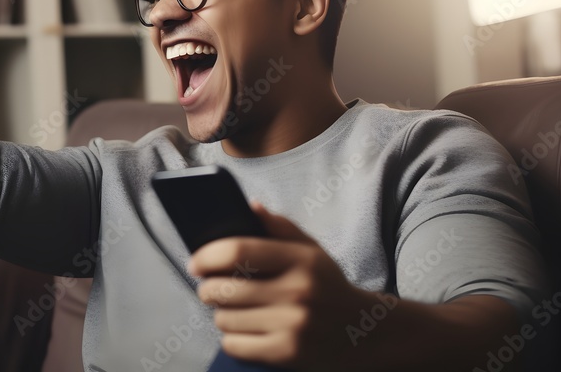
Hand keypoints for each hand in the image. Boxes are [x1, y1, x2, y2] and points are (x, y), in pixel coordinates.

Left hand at [189, 201, 373, 369]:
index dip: (207, 255)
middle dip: (208, 289)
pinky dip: (232, 338)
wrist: (364, 334)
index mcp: (301, 259)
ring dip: (222, 315)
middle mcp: (298, 291)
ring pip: (225, 319)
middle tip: (211, 289)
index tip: (195, 262)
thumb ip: (280, 227)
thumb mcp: (312, 251)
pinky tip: (245, 331)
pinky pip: (234, 344)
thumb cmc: (327, 286)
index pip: (238, 251)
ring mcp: (293, 325)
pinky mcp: (287, 354)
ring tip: (234, 310)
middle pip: (224, 289)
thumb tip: (249, 206)